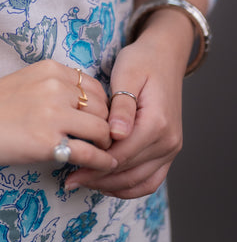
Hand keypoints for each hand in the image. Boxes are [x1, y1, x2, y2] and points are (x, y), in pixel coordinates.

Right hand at [0, 60, 117, 171]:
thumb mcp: (27, 81)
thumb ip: (56, 88)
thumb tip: (86, 108)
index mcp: (51, 69)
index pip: (95, 87)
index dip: (101, 108)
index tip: (98, 123)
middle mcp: (56, 87)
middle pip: (102, 109)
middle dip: (107, 127)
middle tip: (103, 143)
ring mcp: (52, 114)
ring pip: (101, 130)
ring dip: (105, 145)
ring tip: (101, 154)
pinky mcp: (47, 141)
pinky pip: (88, 153)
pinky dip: (101, 162)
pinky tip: (103, 165)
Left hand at [65, 32, 185, 198]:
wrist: (165, 55)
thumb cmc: (141, 61)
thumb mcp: (127, 74)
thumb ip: (122, 105)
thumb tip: (115, 134)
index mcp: (156, 123)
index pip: (121, 155)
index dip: (94, 165)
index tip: (71, 172)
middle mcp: (168, 141)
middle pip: (129, 171)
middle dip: (98, 179)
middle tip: (70, 181)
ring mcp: (171, 148)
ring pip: (140, 182)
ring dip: (111, 186)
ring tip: (84, 182)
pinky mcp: (167, 150)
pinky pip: (150, 179)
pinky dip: (129, 186)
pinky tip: (106, 183)